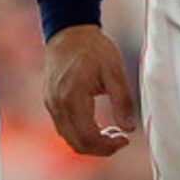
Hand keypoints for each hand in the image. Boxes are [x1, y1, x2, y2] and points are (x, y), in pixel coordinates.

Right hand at [42, 25, 137, 155]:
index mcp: (73, 98)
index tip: (126, 139)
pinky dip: (80, 133)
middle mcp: (57, 104)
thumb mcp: (114, 71)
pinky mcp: (50, 102)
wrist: (68, 31)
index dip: (108, 146)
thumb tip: (129, 128)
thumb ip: (122, 101)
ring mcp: (51, 104)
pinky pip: (64, 128)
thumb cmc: (93, 48)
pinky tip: (96, 124)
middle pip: (77, 144)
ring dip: (90, 142)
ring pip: (69, 138)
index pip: (88, 137)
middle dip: (101, 148)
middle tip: (121, 139)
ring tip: (111, 131)